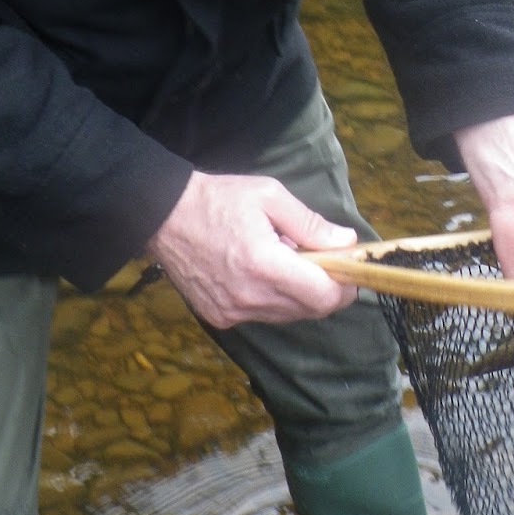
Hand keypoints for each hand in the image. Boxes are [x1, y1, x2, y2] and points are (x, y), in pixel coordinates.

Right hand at [147, 171, 358, 328]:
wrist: (163, 215)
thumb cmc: (220, 199)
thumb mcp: (270, 196)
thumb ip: (310, 223)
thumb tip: (346, 242)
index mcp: (264, 265)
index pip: (322, 296)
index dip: (344, 287)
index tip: (350, 269)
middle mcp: (249, 297)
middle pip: (310, 310)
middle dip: (326, 290)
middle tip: (322, 261)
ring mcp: (232, 312)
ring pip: (288, 316)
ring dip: (299, 295)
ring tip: (284, 261)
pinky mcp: (219, 318)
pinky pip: (262, 316)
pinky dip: (273, 300)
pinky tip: (260, 272)